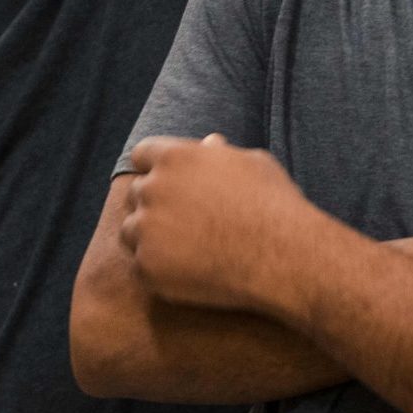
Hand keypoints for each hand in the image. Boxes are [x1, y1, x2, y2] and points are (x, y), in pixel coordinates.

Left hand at [123, 134, 307, 309]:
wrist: (282, 256)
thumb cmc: (273, 203)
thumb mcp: (251, 163)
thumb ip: (219, 154)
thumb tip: (209, 143)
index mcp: (175, 157)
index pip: (143, 154)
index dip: (156, 166)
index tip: (170, 181)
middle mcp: (153, 190)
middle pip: (136, 192)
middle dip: (154, 202)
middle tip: (183, 218)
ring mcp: (147, 231)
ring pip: (131, 230)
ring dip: (149, 235)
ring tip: (184, 245)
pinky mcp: (148, 268)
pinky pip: (141, 265)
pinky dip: (158, 266)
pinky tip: (188, 268)